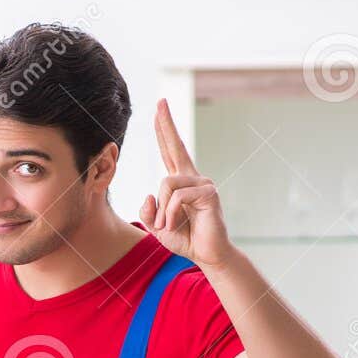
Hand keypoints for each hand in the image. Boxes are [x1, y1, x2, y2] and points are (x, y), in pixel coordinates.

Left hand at [138, 99, 235, 273]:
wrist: (206, 255)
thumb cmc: (185, 239)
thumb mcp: (157, 226)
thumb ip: (148, 212)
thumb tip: (148, 194)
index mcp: (180, 182)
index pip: (170, 151)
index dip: (165, 131)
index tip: (160, 108)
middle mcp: (192, 178)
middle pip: (176, 146)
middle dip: (167, 124)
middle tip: (161, 101)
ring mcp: (203, 184)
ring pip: (166, 183)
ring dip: (161, 210)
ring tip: (167, 226)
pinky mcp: (209, 193)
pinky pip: (177, 197)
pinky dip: (170, 214)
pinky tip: (174, 225)